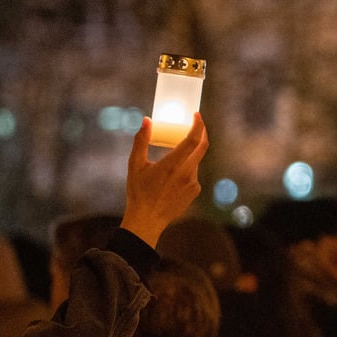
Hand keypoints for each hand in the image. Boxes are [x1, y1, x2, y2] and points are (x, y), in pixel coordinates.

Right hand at [119, 114, 207, 246]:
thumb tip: (146, 120)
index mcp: (172, 165)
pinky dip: (186, 168)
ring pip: (195, 162)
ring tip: (172, 157)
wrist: (147, 220)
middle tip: (196, 124)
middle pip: (202, 148)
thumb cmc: (138, 192)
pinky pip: (193, 175)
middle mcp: (186, 174)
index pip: (192, 140)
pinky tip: (172, 176)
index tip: (197, 115)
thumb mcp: (135, 165)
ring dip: (189, 154)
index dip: (198, 125)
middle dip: (201, 133)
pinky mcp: (194, 192)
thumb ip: (140, 141)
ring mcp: (193, 184)